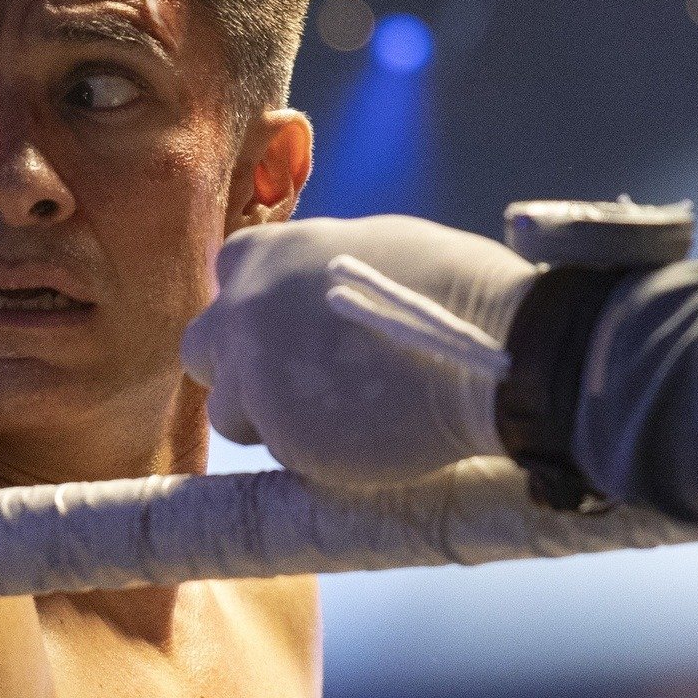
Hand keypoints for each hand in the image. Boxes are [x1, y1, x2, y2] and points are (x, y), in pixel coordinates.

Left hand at [180, 215, 536, 485]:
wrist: (494, 348)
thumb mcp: (371, 246)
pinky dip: (311, 450)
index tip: (290, 323)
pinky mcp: (283, 436)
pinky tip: (365, 438)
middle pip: (203, 347)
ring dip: (269, 418)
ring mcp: (255, 376)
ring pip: (229, 411)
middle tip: (296, 383)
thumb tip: (306, 296)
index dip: (258, 303)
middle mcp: (244, 311)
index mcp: (268, 253)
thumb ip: (316, 272)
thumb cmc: (454, 289)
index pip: (229, 272)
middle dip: (238, 367)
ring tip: (338, 417)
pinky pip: (280, 451)